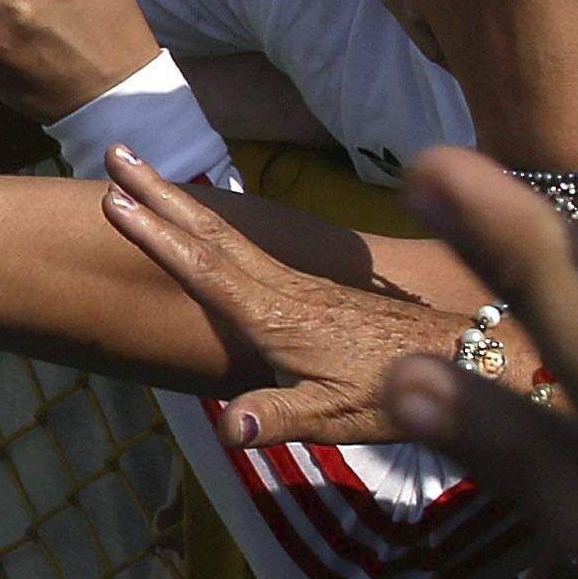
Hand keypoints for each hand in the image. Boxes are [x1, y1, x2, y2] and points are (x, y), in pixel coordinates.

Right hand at [97, 146, 464, 446]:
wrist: (464, 358)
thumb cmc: (397, 392)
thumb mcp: (338, 417)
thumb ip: (281, 416)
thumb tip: (228, 428)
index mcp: (277, 316)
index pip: (205, 269)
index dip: (157, 236)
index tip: (113, 200)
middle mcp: (282, 288)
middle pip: (211, 231)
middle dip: (159, 192)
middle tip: (116, 150)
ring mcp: (297, 282)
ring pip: (228, 232)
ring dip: (181, 200)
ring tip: (143, 173)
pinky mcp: (309, 287)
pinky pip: (245, 245)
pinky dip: (210, 222)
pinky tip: (203, 222)